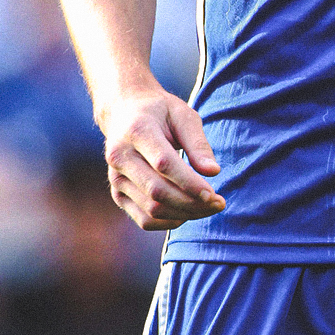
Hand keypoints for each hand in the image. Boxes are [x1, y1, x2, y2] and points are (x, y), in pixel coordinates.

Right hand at [98, 86, 224, 230]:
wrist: (124, 111)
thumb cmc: (160, 112)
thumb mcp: (183, 115)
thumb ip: (198, 143)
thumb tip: (213, 172)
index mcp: (137, 131)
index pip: (164, 164)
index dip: (190, 183)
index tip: (213, 194)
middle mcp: (120, 156)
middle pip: (157, 191)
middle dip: (192, 203)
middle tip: (218, 204)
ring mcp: (116, 177)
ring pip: (152, 209)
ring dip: (184, 214)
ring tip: (208, 208)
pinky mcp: (118, 193)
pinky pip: (143, 219)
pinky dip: (169, 223)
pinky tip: (188, 213)